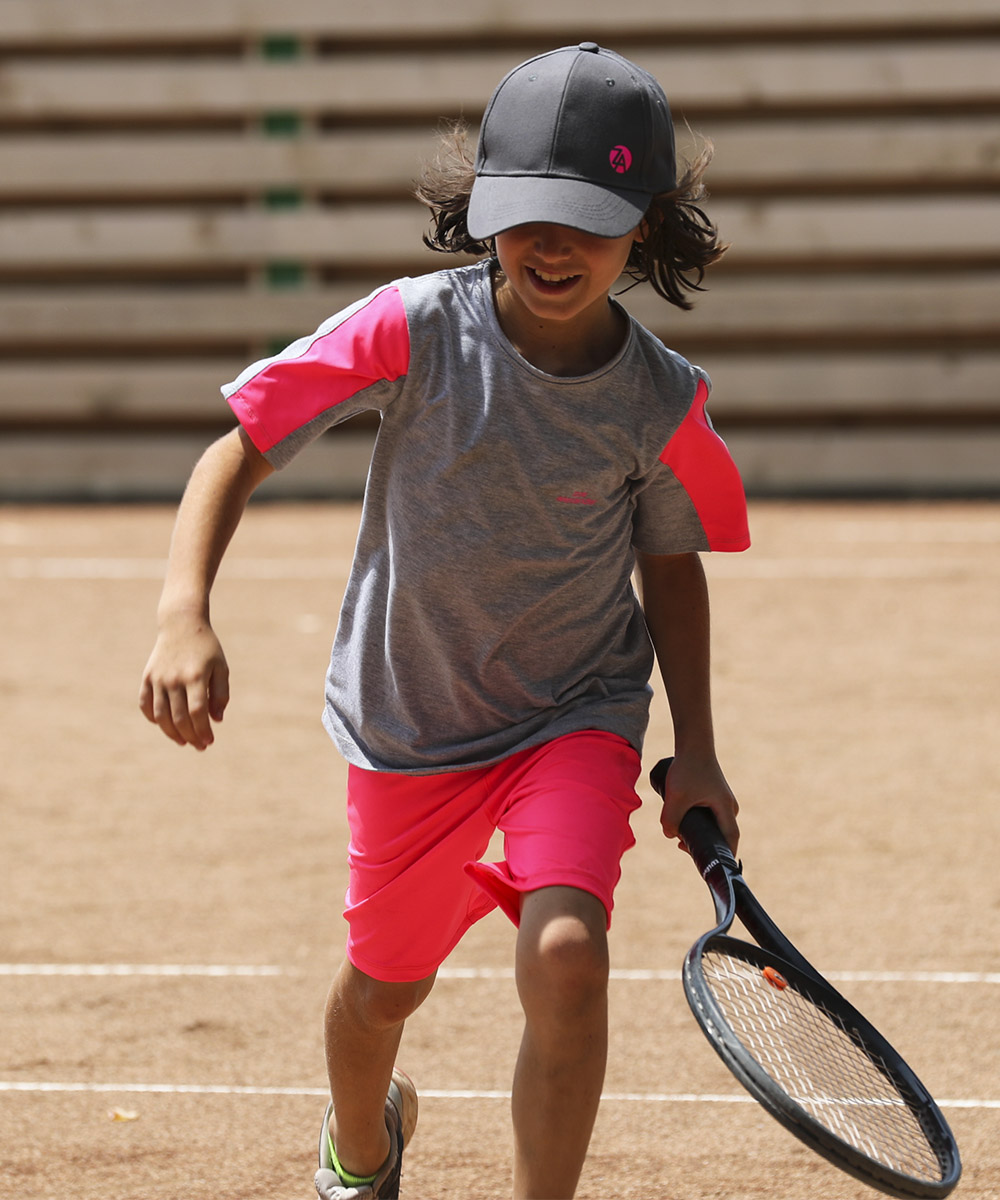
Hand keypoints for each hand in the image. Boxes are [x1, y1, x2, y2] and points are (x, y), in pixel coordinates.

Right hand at [138, 613, 229, 749]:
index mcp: (196, 676)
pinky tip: (165, 725)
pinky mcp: (147, 677)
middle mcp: (174, 679)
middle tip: (200, 746)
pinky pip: (146, 705)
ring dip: (172, 733)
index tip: (209, 741)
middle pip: (179, 718)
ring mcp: (158, 678)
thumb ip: (221, 694)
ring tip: (183, 741)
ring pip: (161, 715)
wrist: (181, 624)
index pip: (197, 712)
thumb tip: (216, 720)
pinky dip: (153, 719)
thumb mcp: (221, 667)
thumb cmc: (206, 648)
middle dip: (190, 736)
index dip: (203, 730)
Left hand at [657, 753, 739, 857]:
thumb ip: (670, 818)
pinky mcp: (713, 796)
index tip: (711, 867)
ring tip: (680, 837)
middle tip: (684, 850)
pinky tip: (683, 824)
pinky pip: (709, 817)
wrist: (693, 744)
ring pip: (714, 826)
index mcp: (726, 809)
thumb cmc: (688, 768)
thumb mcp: (676, 796)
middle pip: (722, 835)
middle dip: (705, 846)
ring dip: (699, 834)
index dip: (724, 856)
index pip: (730, 840)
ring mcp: (722, 801)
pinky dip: (698, 824)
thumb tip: (670, 835)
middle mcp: (728, 807)